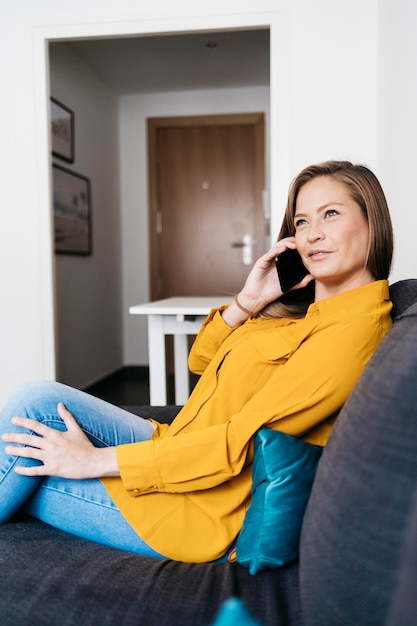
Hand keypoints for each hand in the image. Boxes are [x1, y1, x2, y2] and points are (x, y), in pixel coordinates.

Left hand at [2, 403, 118, 478]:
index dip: (24, 422)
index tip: (14, 420)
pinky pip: (35, 470)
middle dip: (15, 437)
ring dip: (17, 451)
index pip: (36, 426)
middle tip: (4, 436)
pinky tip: (17, 469)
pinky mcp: (52, 469)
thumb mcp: (76, 429)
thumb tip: (60, 404)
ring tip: (7, 450)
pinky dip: (25, 470)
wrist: (92, 462)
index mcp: (56, 435)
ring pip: (29, 453)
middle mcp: (51, 445)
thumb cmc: (85, 446)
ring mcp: (51, 458)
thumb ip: (66, 416)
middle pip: (29, 439)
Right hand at [222, 238, 311, 326]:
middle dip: (292, 242)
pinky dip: (276, 250)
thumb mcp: (289, 286)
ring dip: (285, 244)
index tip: (305, 245)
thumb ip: (300, 282)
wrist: (258, 298)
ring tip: (293, 245)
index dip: (296, 245)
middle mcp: (274, 259)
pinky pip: (269, 254)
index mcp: (280, 263)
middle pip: (283, 245)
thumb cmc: (271, 292)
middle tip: (300, 243)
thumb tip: (312, 277)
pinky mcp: (261, 262)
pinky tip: (283, 249)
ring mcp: (267, 260)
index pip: (288, 249)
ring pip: (276, 246)